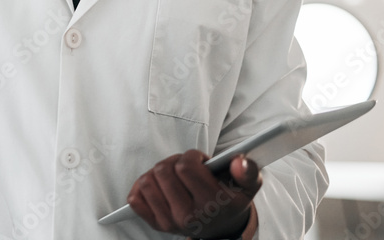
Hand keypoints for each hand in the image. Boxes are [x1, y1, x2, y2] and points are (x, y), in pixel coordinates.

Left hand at [127, 150, 261, 238]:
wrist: (221, 227)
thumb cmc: (229, 200)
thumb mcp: (247, 186)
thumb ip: (248, 171)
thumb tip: (238, 161)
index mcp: (211, 204)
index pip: (185, 166)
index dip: (191, 156)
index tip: (200, 161)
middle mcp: (189, 216)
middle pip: (163, 171)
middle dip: (173, 162)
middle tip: (186, 168)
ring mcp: (170, 222)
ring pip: (147, 181)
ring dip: (158, 173)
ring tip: (174, 177)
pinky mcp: (157, 224)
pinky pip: (135, 198)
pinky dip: (142, 187)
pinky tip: (158, 186)